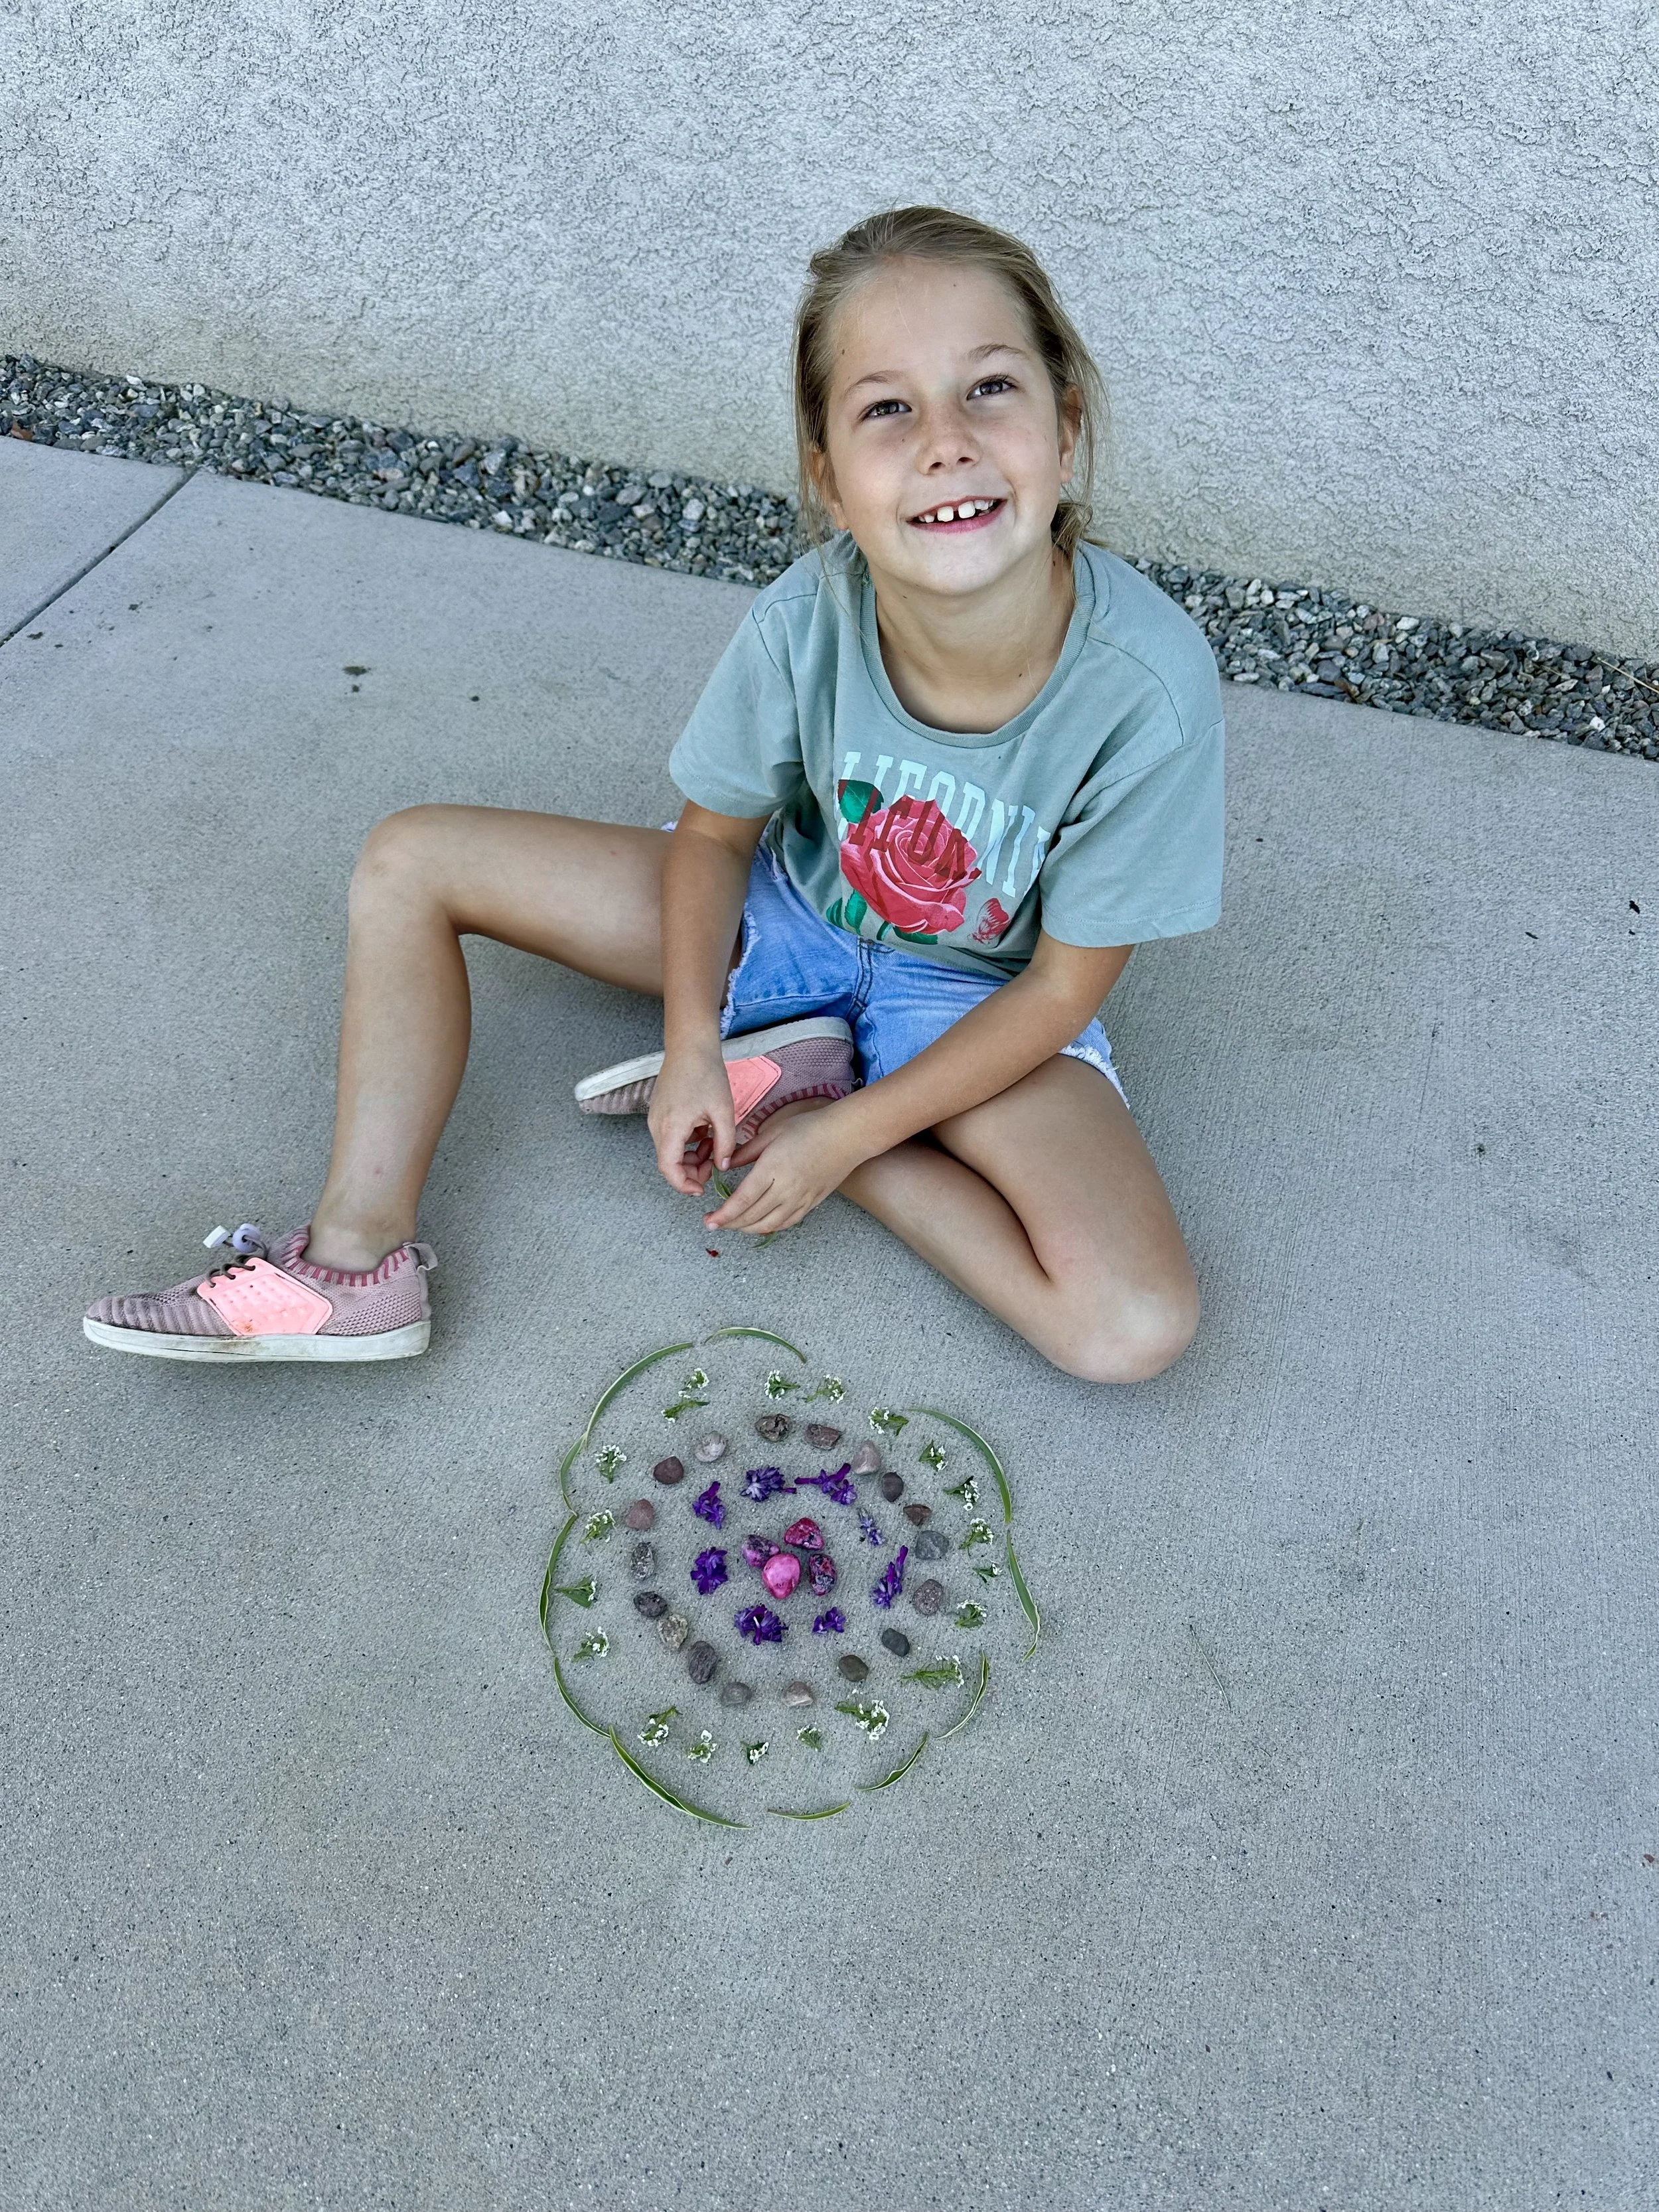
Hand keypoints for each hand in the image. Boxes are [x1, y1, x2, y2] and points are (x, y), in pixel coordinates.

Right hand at [648, 1046, 737, 1197]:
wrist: (690, 1047)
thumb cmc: (706, 1074)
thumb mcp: (724, 1112)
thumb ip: (725, 1143)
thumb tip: (722, 1166)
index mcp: (671, 1127)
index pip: (668, 1169)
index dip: (684, 1184)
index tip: (701, 1189)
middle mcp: (657, 1126)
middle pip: (668, 1163)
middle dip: (691, 1170)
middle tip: (714, 1163)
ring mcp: (655, 1119)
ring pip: (669, 1151)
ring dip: (690, 1156)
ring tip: (713, 1142)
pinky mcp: (658, 1113)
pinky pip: (670, 1138)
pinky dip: (686, 1142)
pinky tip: (704, 1131)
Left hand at [703, 1105, 866, 1236]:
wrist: (847, 1136)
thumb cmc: (810, 1128)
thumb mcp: (772, 1133)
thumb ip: (746, 1151)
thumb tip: (725, 1164)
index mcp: (772, 1169)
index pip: (743, 1200)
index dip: (724, 1214)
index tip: (709, 1220)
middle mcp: (786, 1189)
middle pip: (752, 1216)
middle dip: (729, 1224)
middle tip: (713, 1224)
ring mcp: (800, 1199)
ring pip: (769, 1224)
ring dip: (747, 1229)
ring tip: (733, 1225)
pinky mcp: (812, 1203)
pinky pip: (787, 1222)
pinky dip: (769, 1227)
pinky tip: (759, 1225)